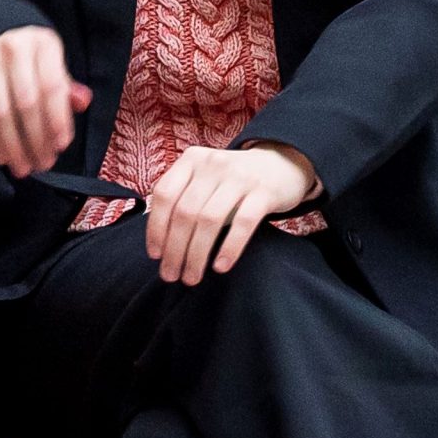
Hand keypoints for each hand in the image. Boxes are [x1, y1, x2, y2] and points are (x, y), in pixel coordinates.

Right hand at [0, 25, 91, 177]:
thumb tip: (81, 101)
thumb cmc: (28, 58)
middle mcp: (12, 47)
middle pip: (26, 103)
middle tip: (43, 163)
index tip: (61, 145)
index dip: (58, 120)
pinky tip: (0, 156)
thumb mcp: (51, 63)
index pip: (52, 86)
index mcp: (42, 43)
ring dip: (12, 147)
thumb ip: (65, 86)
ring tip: (23, 166)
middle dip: (36, 140)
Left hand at [143, 145, 319, 285]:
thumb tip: (160, 243)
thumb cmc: (232, 182)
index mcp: (192, 159)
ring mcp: (240, 177)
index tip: (155, 255)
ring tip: (192, 278)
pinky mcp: (264, 192)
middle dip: (175, 249)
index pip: (165, 195)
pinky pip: (243, 223)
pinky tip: (220, 267)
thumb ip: (183, 199)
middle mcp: (213, 164)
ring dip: (197, 254)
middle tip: (171, 276)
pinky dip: (229, 248)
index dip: (156, 227)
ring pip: (210, 220)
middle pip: (186, 212)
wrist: (282, 165)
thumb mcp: (205, 179)